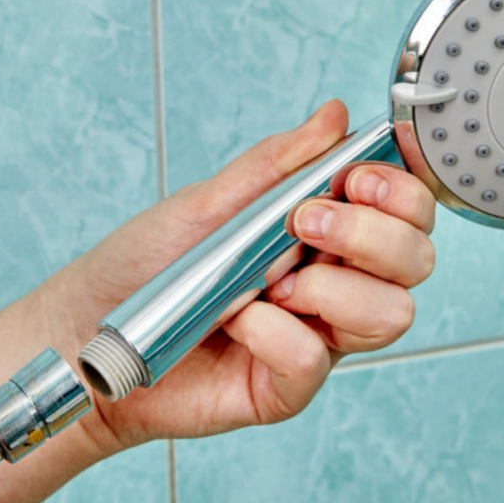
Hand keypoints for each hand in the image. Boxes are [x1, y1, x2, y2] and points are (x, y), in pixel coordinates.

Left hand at [36, 99, 434, 452]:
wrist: (88, 332)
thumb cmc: (143, 264)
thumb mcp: (208, 202)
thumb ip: (275, 165)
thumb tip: (335, 115)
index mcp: (325, 233)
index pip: (406, 210)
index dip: (401, 189)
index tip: (356, 175)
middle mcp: (334, 284)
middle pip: (416, 260)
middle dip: (372, 233)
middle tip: (305, 222)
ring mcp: (317, 337)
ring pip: (392, 314)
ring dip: (334, 289)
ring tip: (270, 281)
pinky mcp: (288, 387)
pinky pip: (315, 359)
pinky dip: (274, 333)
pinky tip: (236, 323)